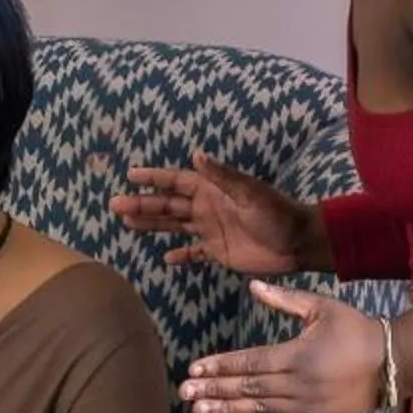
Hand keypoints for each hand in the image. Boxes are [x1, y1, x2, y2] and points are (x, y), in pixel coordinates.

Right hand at [113, 151, 325, 276]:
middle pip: (167, 204)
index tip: (130, 176)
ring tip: (127, 224)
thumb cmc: (277, 213)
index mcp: (211, 190)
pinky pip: (193, 252)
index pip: (176, 181)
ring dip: (152, 224)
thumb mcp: (250, 192)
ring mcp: (210, 230)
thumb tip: (197, 155)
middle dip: (142, 204)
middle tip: (115, 205)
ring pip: (173, 226)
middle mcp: (206, 208)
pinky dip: (180, 255)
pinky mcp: (217, 251)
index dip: (153, 178)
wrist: (297, 243)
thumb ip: (222, 176)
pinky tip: (165, 257)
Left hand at [181, 282, 387, 412]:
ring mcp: (307, 407)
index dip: (221, 366)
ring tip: (198, 411)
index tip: (195, 368)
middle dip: (214, 389)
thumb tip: (252, 286)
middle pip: (248, 388)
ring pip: (259, 411)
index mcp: (297, 354)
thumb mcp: (322, 307)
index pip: (249, 361)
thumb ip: (284, 300)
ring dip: (227, 411)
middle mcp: (298, 384)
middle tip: (184, 392)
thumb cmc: (357, 330)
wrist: (395, 363)